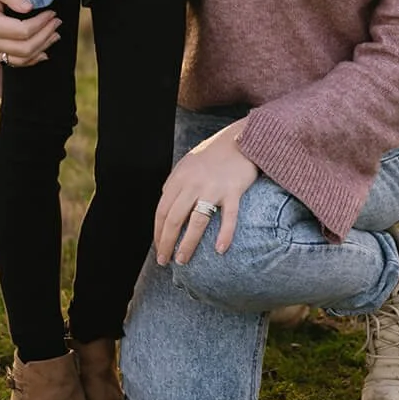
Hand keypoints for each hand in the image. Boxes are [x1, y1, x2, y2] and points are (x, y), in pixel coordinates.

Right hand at [0, 0, 59, 65]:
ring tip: (55, 34)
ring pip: (21, 59)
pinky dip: (31, 59)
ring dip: (42, 48)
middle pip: (25, 48)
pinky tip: (43, 51)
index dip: (42, 24)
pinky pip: (12, 62)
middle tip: (57, 22)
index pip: (24, 31)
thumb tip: (30, 7)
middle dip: (46, 36)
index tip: (53, 13)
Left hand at [154, 122, 258, 266]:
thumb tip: (165, 202)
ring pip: (196, 222)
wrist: (240, 138)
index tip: (159, 248)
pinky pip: (228, 217)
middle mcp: (193, 183)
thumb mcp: (187, 164)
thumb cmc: (213, 154)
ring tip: (182, 260)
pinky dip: (224, 235)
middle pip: (174, 219)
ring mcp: (213, 187)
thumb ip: (175, 182)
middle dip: (166, 243)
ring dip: (187, 244)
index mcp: (179, 178)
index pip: (162, 211)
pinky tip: (219, 250)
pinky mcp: (233, 190)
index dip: (158, 232)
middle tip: (165, 261)